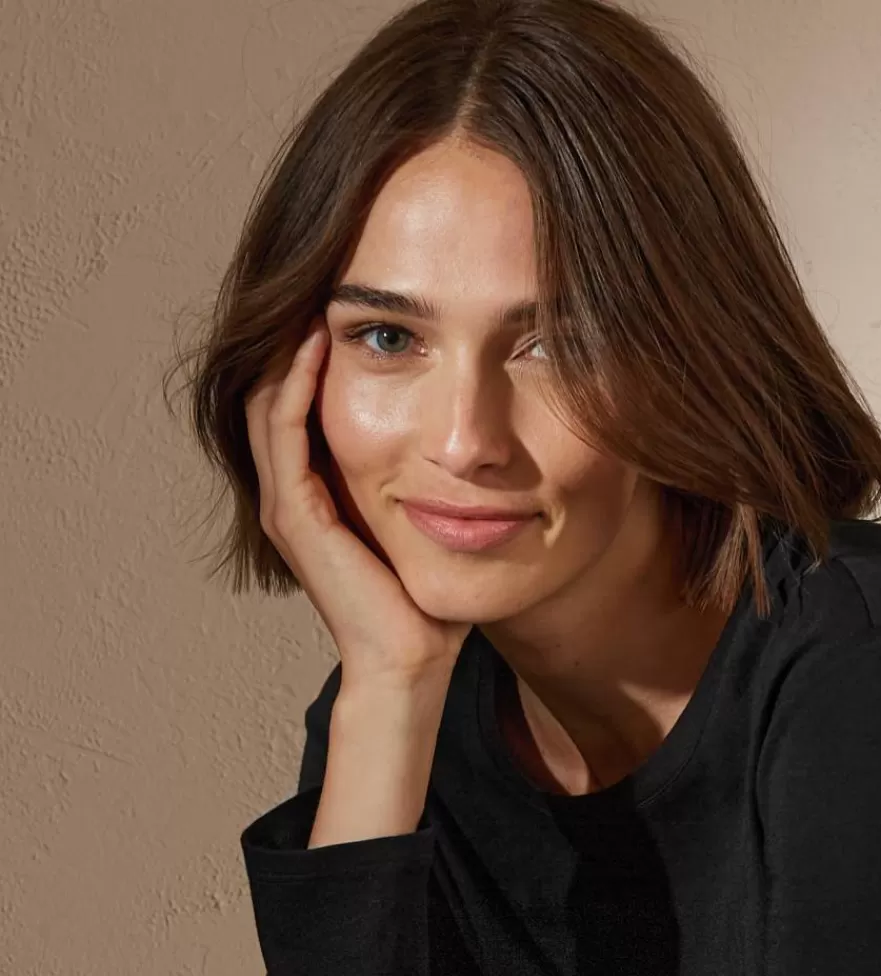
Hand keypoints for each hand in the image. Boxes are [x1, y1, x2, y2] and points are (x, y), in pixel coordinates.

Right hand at [244, 317, 472, 693]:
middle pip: (275, 390)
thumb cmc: (428, 605)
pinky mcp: (297, 516)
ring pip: (270, 401)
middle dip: (295, 333)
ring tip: (317, 292)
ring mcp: (287, 504)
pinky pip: (286, 431)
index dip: (317, 350)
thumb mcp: (432, 523)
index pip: (303, 402)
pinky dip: (299, 382)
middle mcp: (292, 495)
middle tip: (323, 277)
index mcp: (317, 495)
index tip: (353, 302)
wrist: (411, 662)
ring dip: (291, 345)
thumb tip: (479, 445)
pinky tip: (321, 341)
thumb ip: (437, 483)